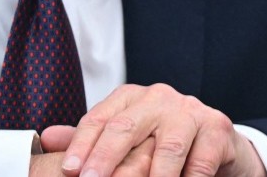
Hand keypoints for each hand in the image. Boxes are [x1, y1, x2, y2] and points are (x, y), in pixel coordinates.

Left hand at [56, 83, 266, 176]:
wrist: (218, 143)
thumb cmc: (163, 140)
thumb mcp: (127, 137)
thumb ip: (92, 138)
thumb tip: (48, 137)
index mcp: (131, 97)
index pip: (100, 118)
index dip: (82, 144)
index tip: (69, 169)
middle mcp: (159, 98)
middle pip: (126, 127)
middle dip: (106, 158)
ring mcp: (190, 111)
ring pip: (166, 147)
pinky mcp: (217, 129)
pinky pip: (199, 162)